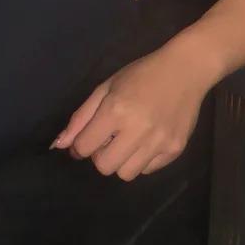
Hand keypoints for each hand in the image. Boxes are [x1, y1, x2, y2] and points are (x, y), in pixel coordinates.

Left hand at [48, 43, 213, 179]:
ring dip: (121, 160)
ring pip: (126, 174)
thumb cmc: (141, 74)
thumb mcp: (106, 88)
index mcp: (116, 110)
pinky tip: (147, 140)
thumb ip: (81, 118)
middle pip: (104, 166)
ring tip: (129, 140)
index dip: (81, 144)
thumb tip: (59, 145)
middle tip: (110, 138)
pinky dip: (142, 160)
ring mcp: (159, 142)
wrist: (185, 71)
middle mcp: (137, 130)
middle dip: (100, 155)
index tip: (88, 137)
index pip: (85, 147)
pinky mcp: (175, 150)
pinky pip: (147, 171)